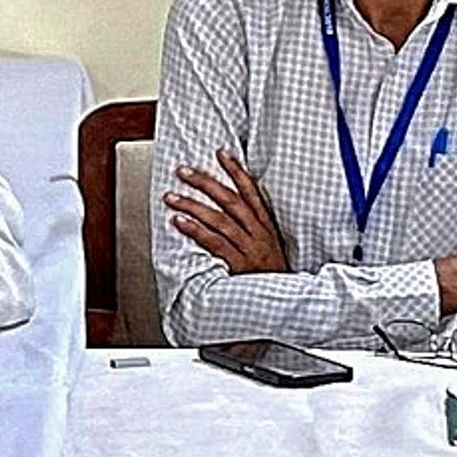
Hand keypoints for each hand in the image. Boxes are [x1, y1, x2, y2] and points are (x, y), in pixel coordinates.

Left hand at [165, 153, 288, 275]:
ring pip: (218, 219)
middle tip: (183, 171)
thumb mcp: (270, 247)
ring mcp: (248, 248)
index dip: (236, 171)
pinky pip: (214, 243)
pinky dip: (196, 230)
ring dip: (193, 205)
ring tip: (172, 197)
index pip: (250, 191)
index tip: (220, 154)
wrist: (284, 302)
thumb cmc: (271, 276)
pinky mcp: (238, 264)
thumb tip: (234, 211)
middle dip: (205, 183)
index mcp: (266, 226)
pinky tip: (180, 222)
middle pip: (229, 200)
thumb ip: (254, 229)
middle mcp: (257, 233)